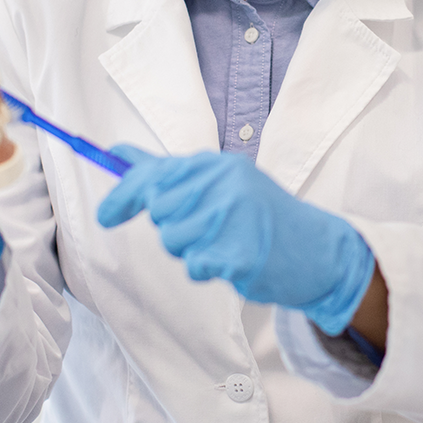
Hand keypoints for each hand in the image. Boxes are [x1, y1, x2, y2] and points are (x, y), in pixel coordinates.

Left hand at [97, 147, 375, 335]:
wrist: (317, 250)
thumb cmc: (261, 215)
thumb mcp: (220, 181)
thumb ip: (167, 171)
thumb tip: (115, 153)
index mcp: (217, 165)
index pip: (154, 175)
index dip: (122, 197)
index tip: (104, 215)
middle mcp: (223, 185)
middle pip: (160, 212)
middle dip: (174, 226)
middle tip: (207, 228)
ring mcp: (232, 219)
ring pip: (173, 242)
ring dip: (192, 250)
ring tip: (224, 242)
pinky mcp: (239, 255)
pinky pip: (195, 267)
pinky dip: (209, 269)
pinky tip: (233, 260)